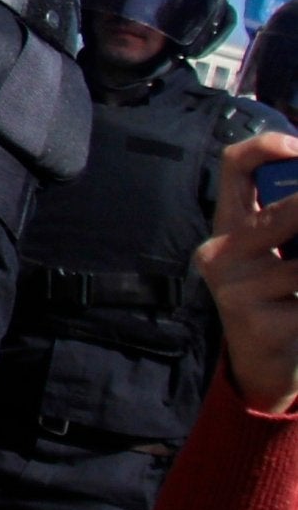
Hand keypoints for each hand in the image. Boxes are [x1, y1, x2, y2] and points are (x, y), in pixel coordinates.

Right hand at [194, 132, 297, 414]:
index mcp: (228, 225)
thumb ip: (292, 219)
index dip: (266, 147)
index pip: (234, 167)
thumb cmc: (282, 294)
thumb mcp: (281, 251)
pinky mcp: (256, 322)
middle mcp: (219, 252)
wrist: (268, 362)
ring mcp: (234, 289)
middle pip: (283, 213)